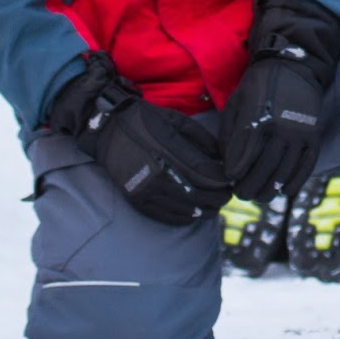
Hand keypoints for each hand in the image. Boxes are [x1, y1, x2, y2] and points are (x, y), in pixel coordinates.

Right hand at [49, 54, 231, 225]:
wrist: (108, 130)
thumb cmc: (145, 121)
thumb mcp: (177, 121)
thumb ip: (201, 139)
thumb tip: (222, 158)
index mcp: (169, 153)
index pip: (205, 174)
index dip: (222, 180)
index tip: (231, 180)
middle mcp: (158, 175)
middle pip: (198, 195)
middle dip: (218, 197)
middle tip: (228, 195)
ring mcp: (146, 190)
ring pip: (184, 209)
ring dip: (205, 210)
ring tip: (216, 206)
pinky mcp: (137, 199)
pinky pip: (165, 216)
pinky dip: (184, 217)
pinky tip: (195, 215)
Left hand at [222, 0, 339, 202]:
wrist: (292, 66)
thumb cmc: (258, 86)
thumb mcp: (236, 103)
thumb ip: (230, 134)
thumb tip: (226, 164)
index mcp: (256, 119)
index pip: (242, 159)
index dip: (234, 174)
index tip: (229, 179)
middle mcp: (280, 129)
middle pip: (263, 170)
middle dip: (250, 187)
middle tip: (242, 193)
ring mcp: (299, 133)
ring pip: (284, 172)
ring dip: (270, 189)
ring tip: (260, 196)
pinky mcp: (313, 135)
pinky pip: (307, 165)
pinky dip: (296, 182)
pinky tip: (286, 191)